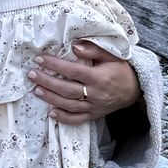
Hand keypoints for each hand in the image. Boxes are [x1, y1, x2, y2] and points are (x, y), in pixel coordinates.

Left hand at [27, 40, 141, 124]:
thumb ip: (94, 50)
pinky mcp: (94, 115)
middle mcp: (96, 94)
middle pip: (67, 89)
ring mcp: (94, 107)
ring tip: (36, 90)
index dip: (55, 65)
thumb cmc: (120, 69)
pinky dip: (64, 118)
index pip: (73, 71)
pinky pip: (77, 119)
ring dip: (51, 98)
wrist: (135, 90)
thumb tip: (75, 47)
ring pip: (69, 105)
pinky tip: (50, 112)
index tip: (40, 59)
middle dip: (47, 82)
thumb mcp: (112, 55)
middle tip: (31, 74)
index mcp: (99, 78)